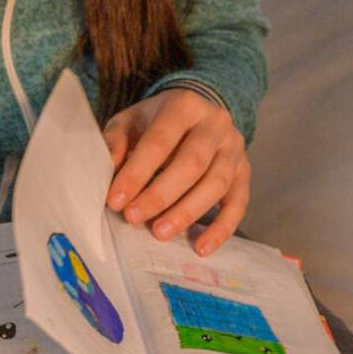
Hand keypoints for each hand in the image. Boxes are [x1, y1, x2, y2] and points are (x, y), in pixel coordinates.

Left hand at [102, 87, 250, 255]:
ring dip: (187, 212)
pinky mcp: (244, 172)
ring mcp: (234, 148)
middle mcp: (215, 123)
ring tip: (160, 233)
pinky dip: (222, 228)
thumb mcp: (130, 121)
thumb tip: (107, 171)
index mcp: (184, 105)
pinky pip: (239, 203)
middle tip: (134, 218)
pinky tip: (201, 248)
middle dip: (161, 195)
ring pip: (216, 183)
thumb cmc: (156, 122)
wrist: (196, 113)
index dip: (137, 172)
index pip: (160, 141)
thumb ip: (116, 142)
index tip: (115, 201)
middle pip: (192, 163)